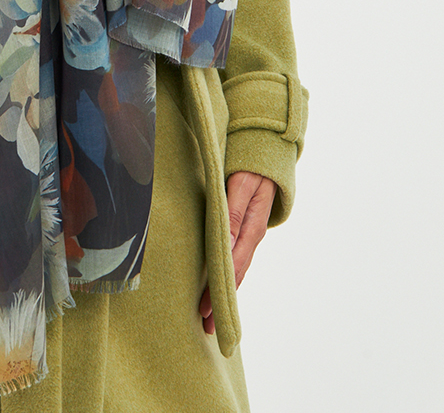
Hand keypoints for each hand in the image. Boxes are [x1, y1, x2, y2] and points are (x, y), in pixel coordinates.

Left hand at [199, 171, 276, 334]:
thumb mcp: (242, 182)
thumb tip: (226, 240)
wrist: (267, 147)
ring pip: (236, 267)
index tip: (206, 311)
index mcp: (251, 226)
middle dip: (220, 300)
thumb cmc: (250, 162)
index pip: (232, 266)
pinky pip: (236, 254)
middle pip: (234, 273)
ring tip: (209, 315)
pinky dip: (227, 273)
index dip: (218, 289)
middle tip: (206, 327)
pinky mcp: (245, 225)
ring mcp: (250, 231)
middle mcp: (252, 233)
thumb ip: (233, 210)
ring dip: (223, 290)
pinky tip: (218, 284)